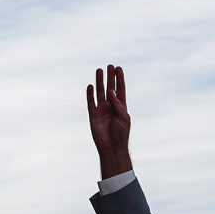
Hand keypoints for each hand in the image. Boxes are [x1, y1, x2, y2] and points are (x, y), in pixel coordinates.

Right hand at [87, 64, 132, 179]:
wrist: (111, 147)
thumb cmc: (121, 134)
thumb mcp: (124, 118)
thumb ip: (118, 104)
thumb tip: (111, 91)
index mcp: (121, 106)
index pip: (120, 89)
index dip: (119, 79)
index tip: (118, 68)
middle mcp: (111, 106)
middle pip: (110, 88)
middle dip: (110, 77)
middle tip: (109, 66)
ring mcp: (102, 109)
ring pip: (100, 92)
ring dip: (100, 81)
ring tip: (99, 70)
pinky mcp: (93, 114)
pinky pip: (91, 102)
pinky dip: (90, 93)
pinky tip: (91, 86)